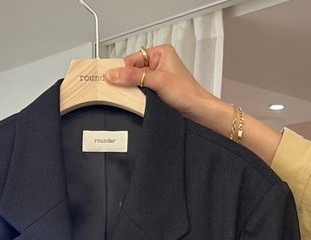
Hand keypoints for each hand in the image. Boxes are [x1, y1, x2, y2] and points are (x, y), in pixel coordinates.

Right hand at [106, 44, 282, 165]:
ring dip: (132, 95)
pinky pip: (141, 96)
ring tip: (130, 102)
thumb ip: (133, 77)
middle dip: (126, 84)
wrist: (201, 114)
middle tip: (116, 94)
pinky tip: (136, 107)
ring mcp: (159, 81)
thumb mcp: (157, 81)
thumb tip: (112, 75)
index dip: (121, 71)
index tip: (110, 81)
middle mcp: (159, 65)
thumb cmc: (188, 95)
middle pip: (132, 72)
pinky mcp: (159, 95)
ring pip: (136, 86)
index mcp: (160, 53)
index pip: (132, 59)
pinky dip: (137, 102)